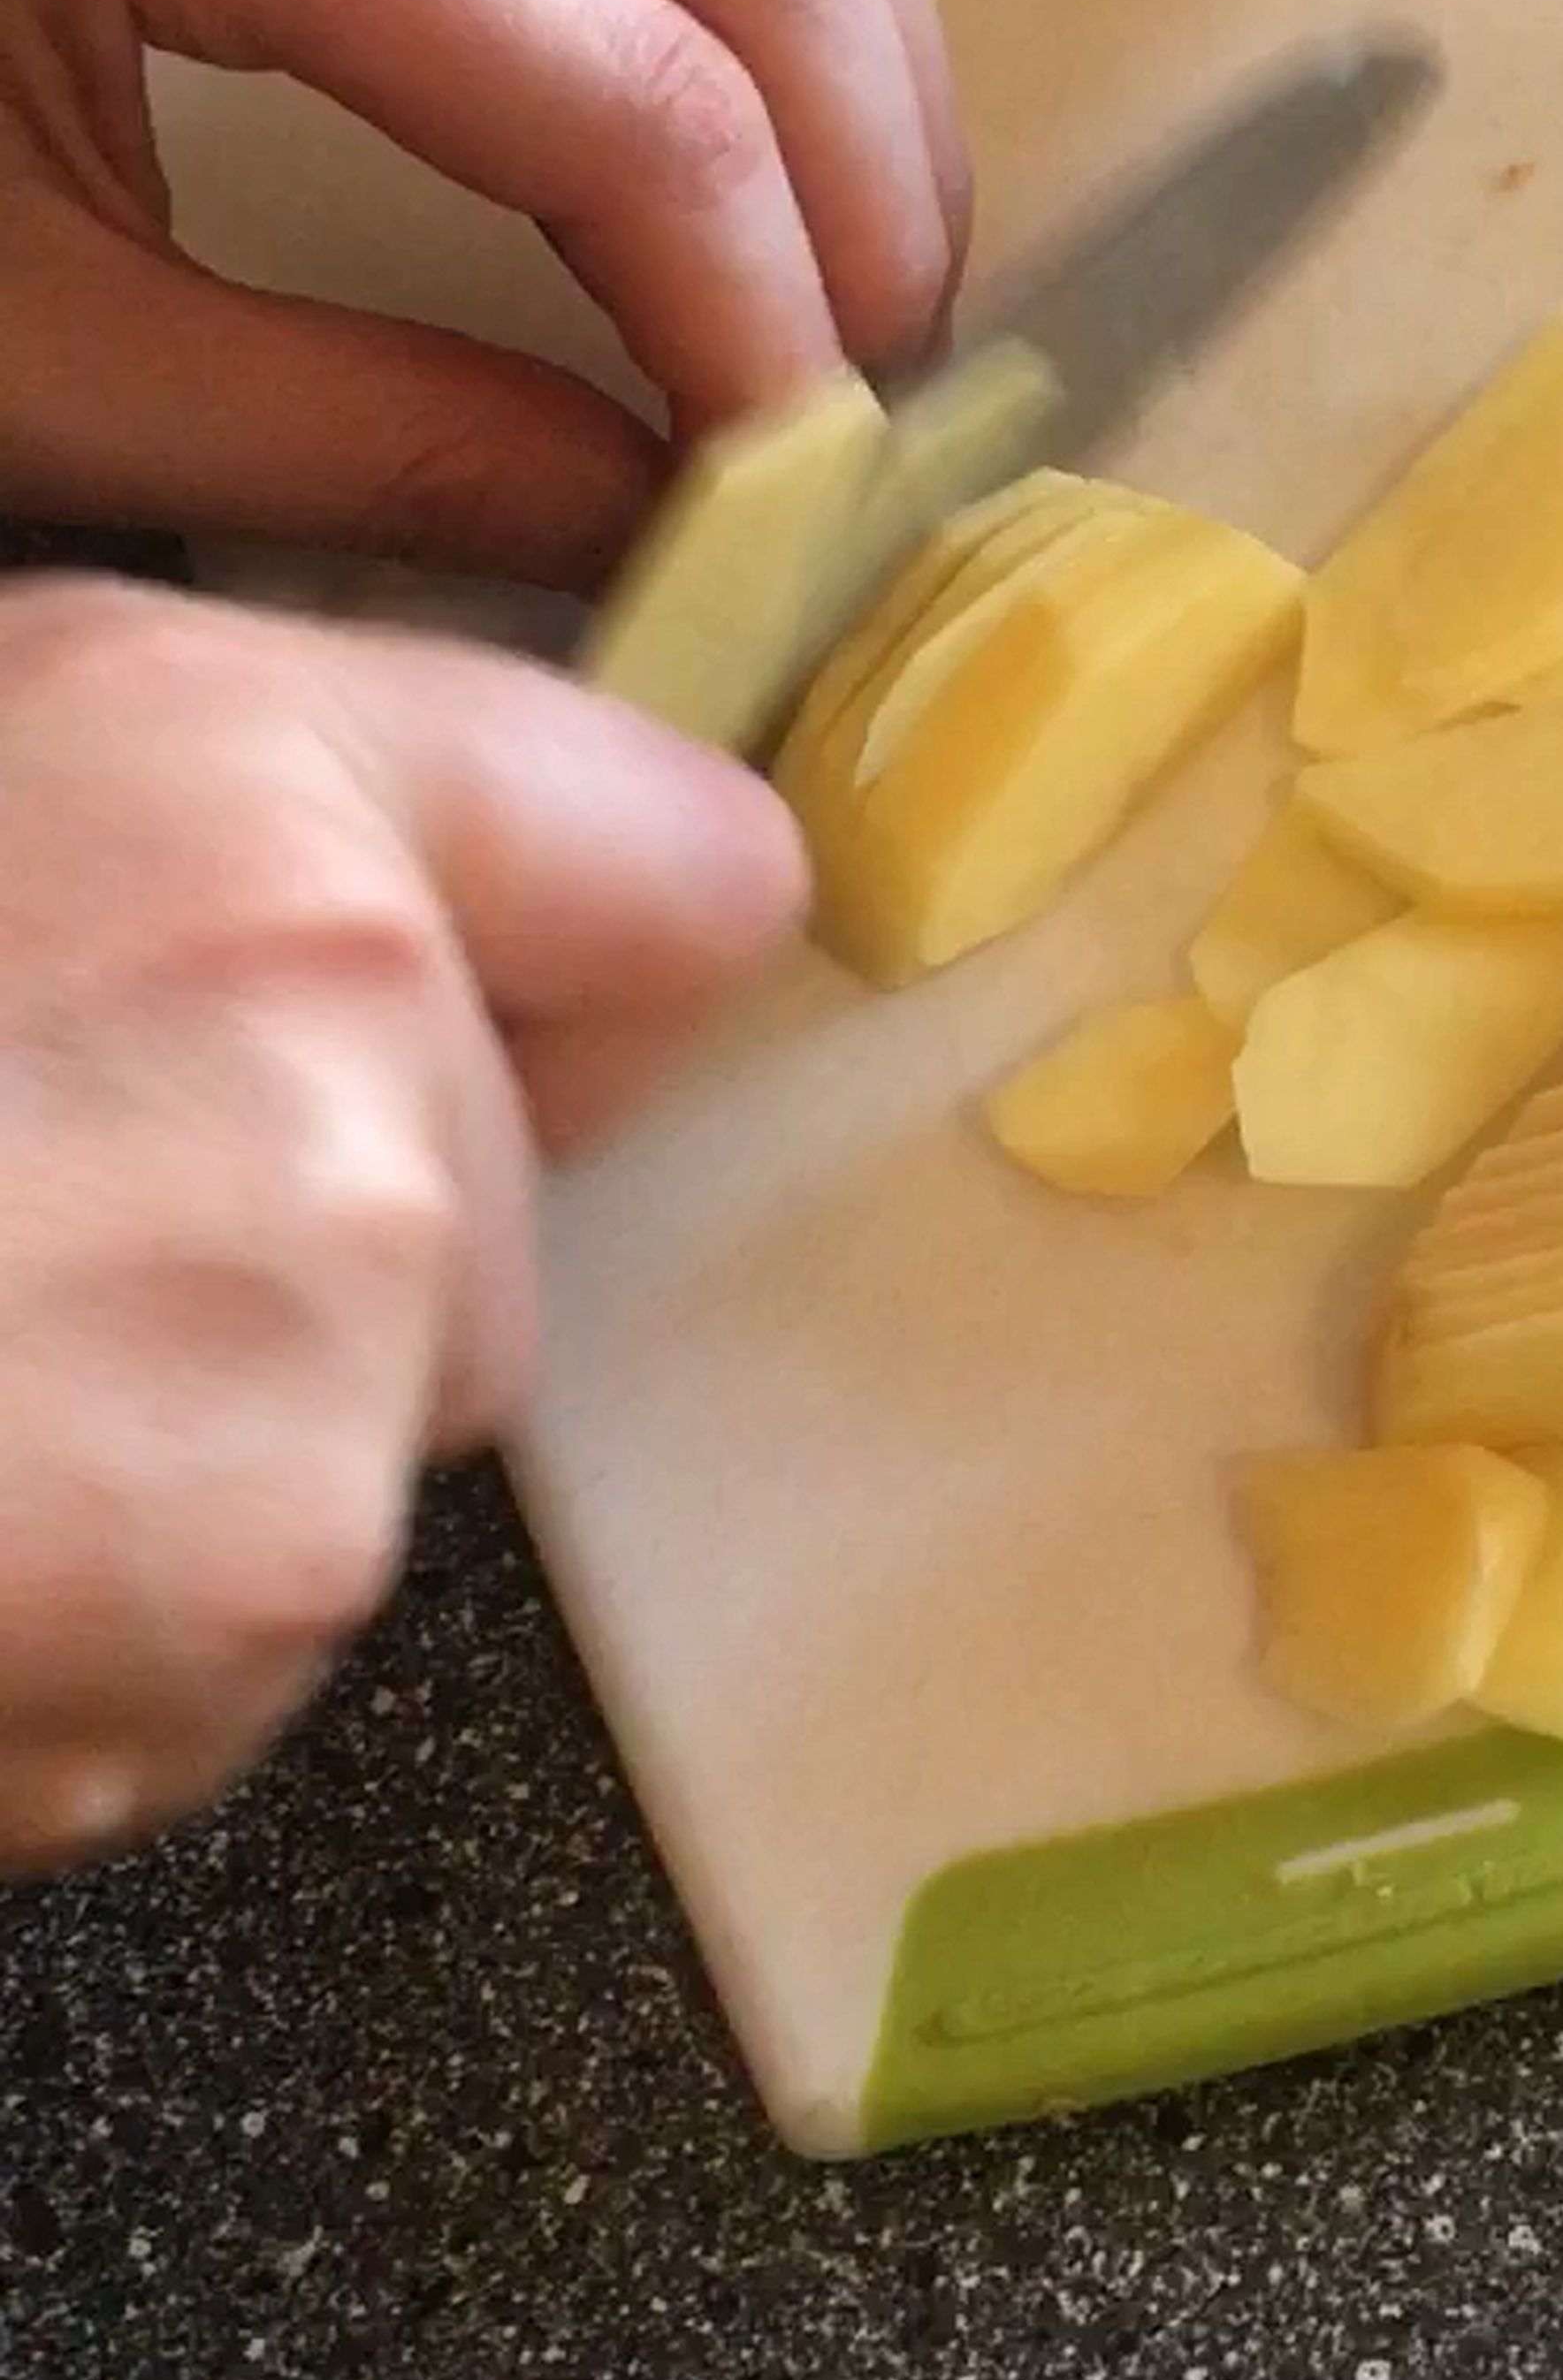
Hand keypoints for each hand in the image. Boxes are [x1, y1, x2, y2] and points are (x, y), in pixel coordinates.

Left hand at [0, 0, 971, 588]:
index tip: (801, 512)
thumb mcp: (27, 352)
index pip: (628, 95)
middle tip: (858, 419)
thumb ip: (369, 453)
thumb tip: (666, 536)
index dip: (760, 337)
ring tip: (850, 300)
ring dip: (860, 88)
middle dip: (865, 207)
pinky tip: (782, 146)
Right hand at [0, 579, 804, 1873]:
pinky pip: (266, 1587)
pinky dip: (128, 1592)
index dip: (594, 926)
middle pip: (502, 1162)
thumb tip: (343, 888)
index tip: (538, 966)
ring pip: (383, 1387)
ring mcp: (317, 1337)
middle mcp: (338, 1042)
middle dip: (328, 1198)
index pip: (680, 859)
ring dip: (212, 1404)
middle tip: (25, 1212)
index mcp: (232, 788)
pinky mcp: (254, 1590)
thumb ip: (157, 817)